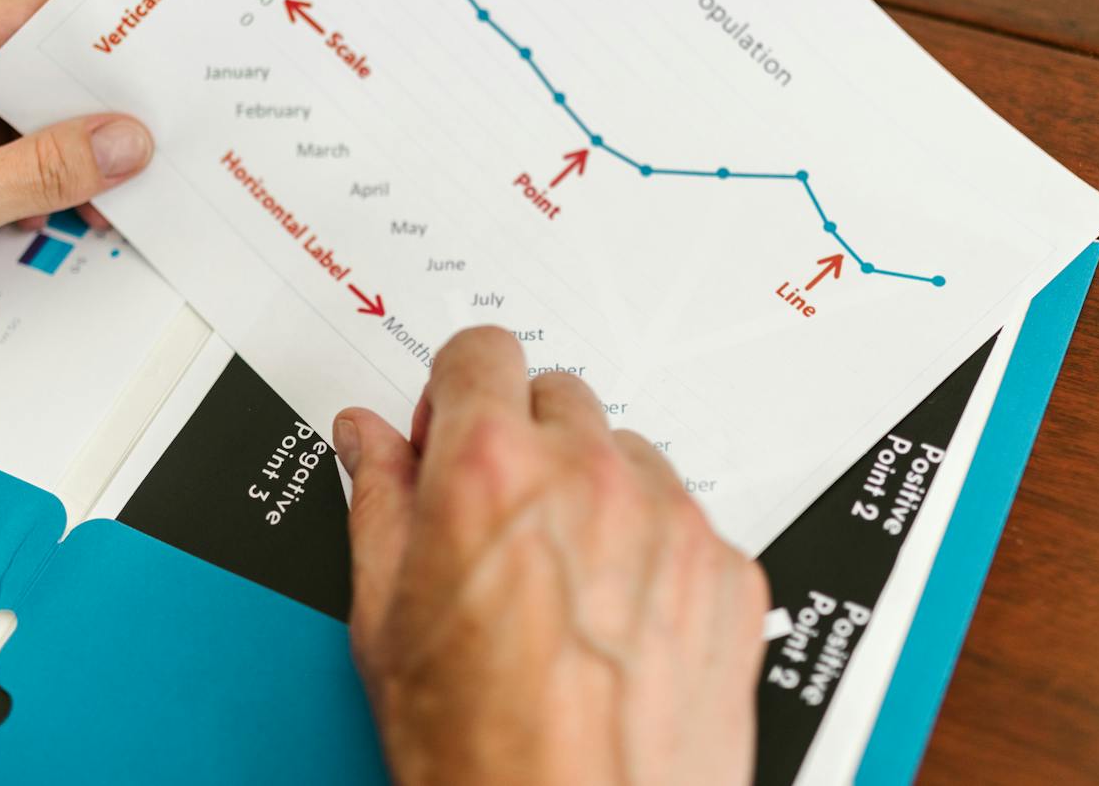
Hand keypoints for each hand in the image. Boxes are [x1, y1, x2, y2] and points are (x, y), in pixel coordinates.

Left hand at [0, 0, 153, 424]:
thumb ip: (44, 170)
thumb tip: (121, 140)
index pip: (34, 10)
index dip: (103, 43)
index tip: (154, 75)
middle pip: (24, 59)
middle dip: (83, 111)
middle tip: (140, 148)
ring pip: (2, 103)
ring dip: (47, 149)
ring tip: (97, 191)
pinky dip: (10, 169)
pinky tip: (40, 206)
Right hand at [334, 328, 768, 785]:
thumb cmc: (478, 753)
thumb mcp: (385, 620)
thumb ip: (378, 501)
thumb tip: (369, 440)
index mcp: (491, 471)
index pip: (482, 352)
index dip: (458, 392)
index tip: (455, 426)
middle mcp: (589, 476)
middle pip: (559, 395)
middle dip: (524, 439)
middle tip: (501, 518)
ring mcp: (670, 521)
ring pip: (628, 454)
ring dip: (594, 490)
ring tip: (563, 582)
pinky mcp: (728, 571)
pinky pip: (687, 520)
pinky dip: (654, 550)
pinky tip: (616, 620)